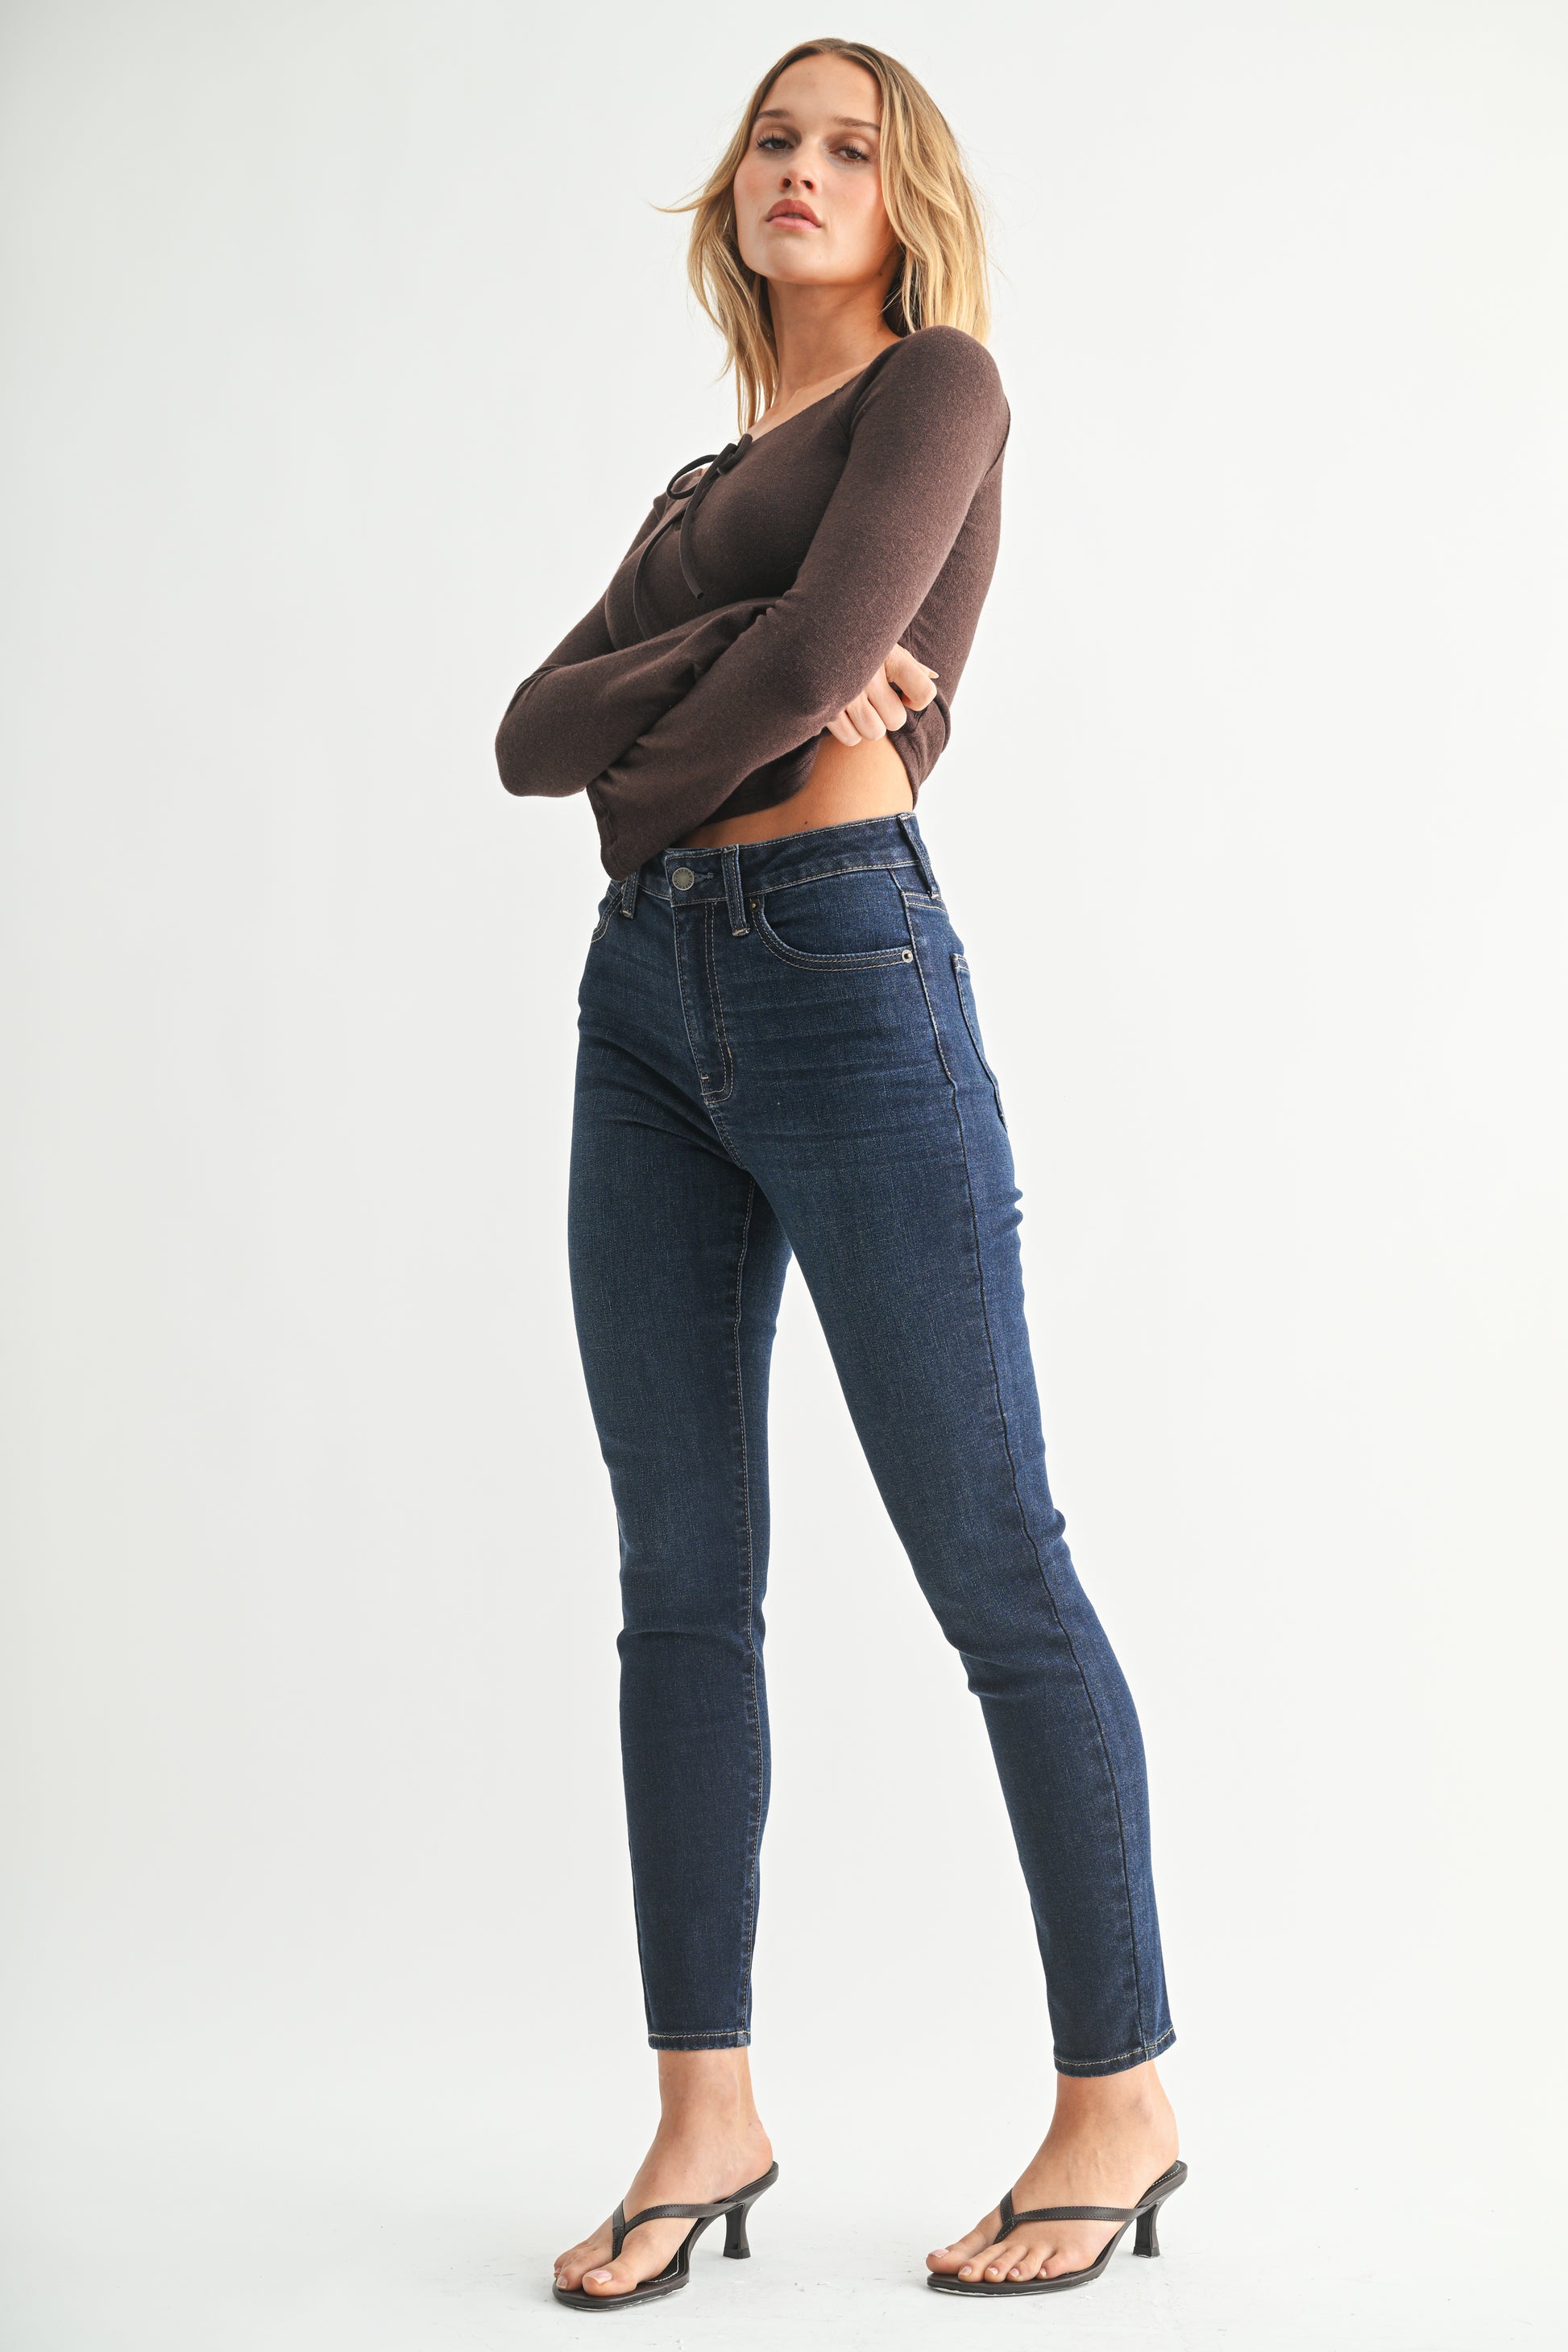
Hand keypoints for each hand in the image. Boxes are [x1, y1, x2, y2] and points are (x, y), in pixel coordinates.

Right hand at [824, 645, 938, 746]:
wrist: (813, 636)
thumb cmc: (856, 644)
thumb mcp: (883, 645)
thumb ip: (909, 665)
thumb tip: (933, 677)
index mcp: (889, 657)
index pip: (924, 692)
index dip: (918, 699)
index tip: (905, 693)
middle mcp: (869, 676)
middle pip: (896, 720)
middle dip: (888, 714)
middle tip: (875, 699)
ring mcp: (846, 695)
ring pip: (874, 732)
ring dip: (868, 724)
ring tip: (858, 706)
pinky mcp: (825, 709)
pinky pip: (850, 738)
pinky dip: (849, 731)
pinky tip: (843, 713)